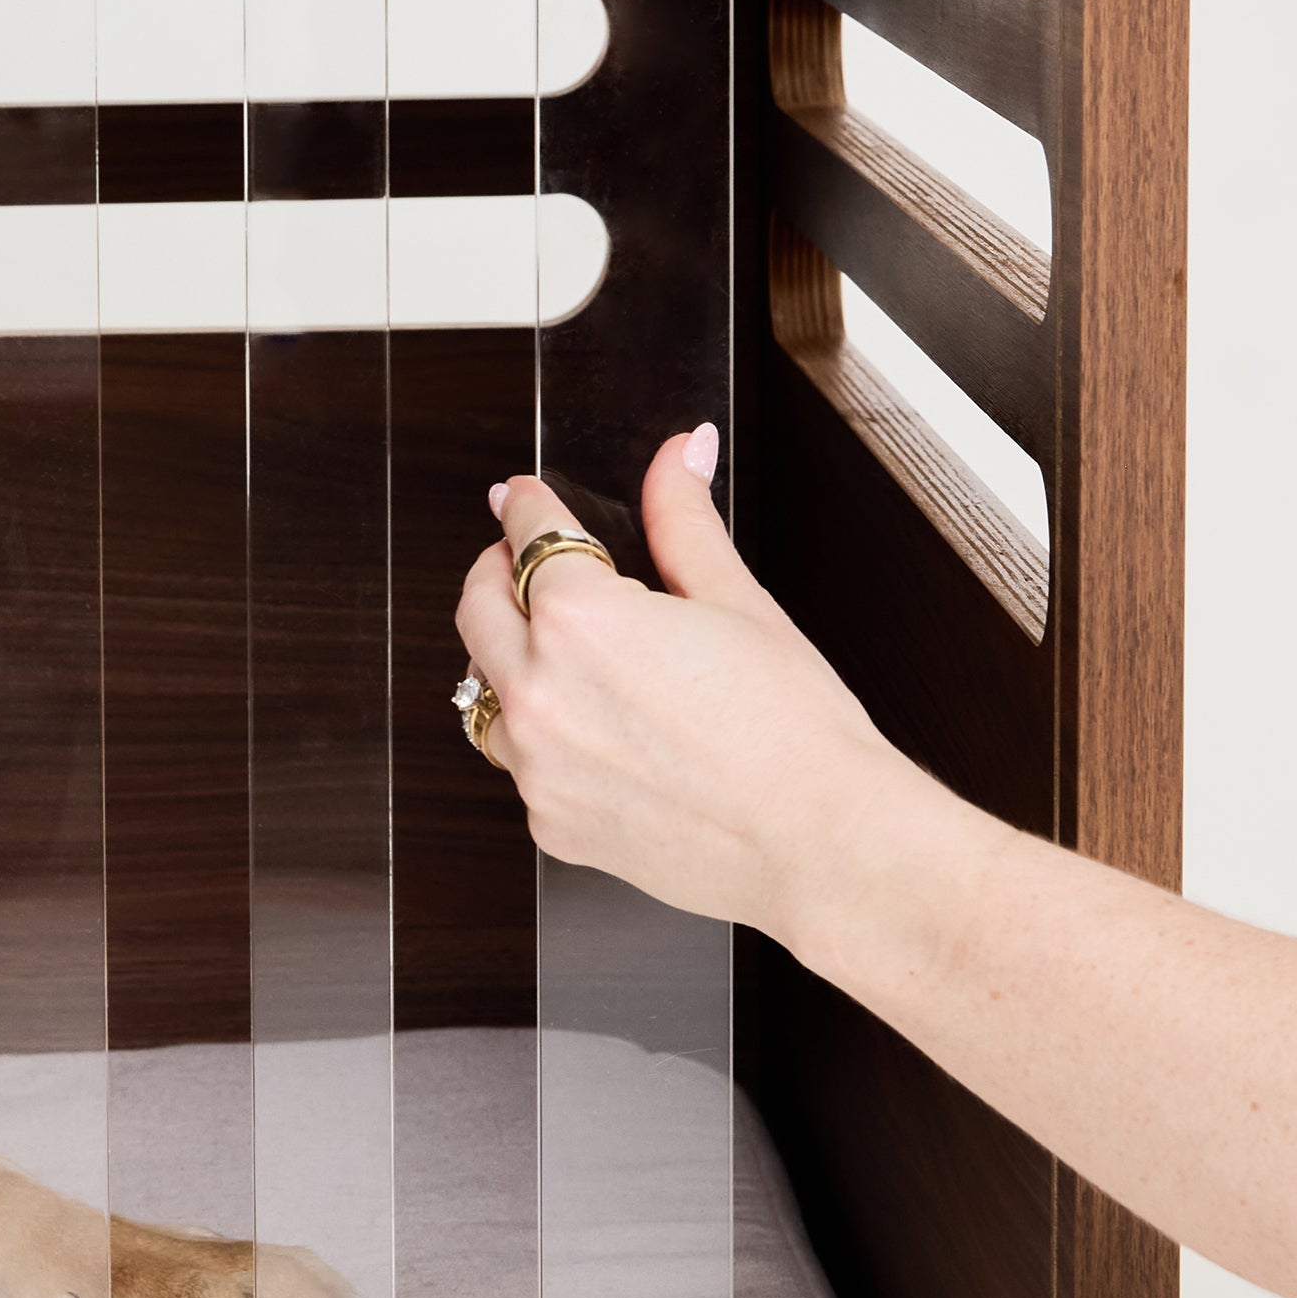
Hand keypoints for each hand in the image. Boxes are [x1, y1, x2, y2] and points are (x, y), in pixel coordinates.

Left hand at [452, 430, 916, 945]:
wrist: (820, 843)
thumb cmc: (794, 732)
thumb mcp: (736, 602)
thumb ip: (684, 521)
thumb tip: (681, 453)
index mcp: (579, 619)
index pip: (526, 535)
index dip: (526, 506)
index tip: (522, 499)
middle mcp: (539, 691)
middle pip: (475, 607)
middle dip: (494, 573)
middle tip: (522, 564)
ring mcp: (536, 765)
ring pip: (484, 693)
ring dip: (509, 663)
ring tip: (566, 657)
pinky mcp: (548, 821)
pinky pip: (521, 765)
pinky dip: (545, 740)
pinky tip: (602, 735)